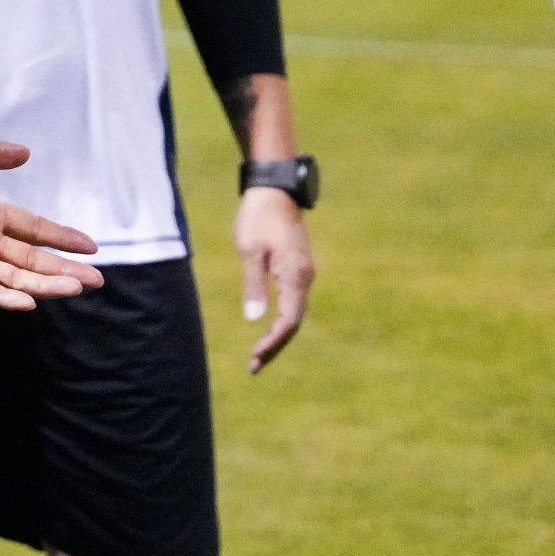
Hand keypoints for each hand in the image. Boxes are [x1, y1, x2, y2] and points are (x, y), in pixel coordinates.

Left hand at [0, 138, 102, 309]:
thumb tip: (26, 153)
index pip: (34, 229)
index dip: (62, 237)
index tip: (92, 247)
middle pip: (31, 259)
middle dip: (64, 270)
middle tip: (97, 281)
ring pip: (14, 277)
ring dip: (44, 285)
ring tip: (76, 289)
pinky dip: (3, 297)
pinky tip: (29, 303)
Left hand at [235, 187, 313, 374]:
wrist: (274, 189)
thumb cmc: (258, 217)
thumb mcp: (249, 251)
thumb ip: (253, 285)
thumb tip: (254, 320)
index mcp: (295, 275)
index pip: (288, 321)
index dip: (272, 342)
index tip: (255, 358)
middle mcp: (305, 277)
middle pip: (294, 322)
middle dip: (275, 346)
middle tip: (254, 366)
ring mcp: (303, 272)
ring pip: (295, 313)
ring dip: (278, 335)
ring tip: (258, 355)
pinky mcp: (297, 267)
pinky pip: (293, 301)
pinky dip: (281, 319)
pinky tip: (268, 328)